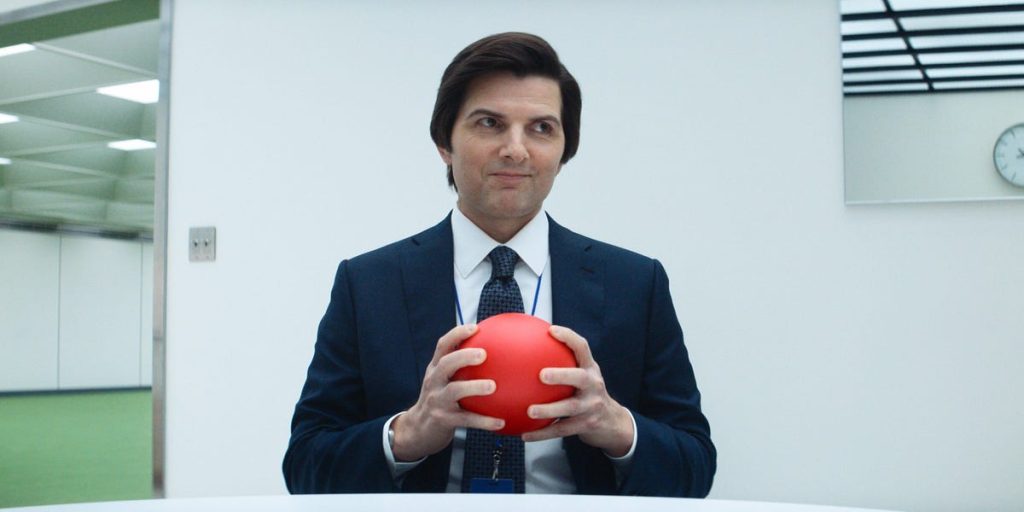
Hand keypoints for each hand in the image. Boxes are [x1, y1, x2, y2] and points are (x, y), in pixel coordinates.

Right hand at [391, 324, 504, 460]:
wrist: (418, 430)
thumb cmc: (440, 400)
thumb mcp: (444, 381)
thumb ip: (462, 368)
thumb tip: (496, 351)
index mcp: (435, 369)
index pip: (442, 346)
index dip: (457, 334)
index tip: (475, 327)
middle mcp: (434, 381)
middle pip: (445, 364)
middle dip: (463, 356)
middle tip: (484, 354)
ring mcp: (437, 401)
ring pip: (454, 391)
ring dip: (474, 387)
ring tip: (493, 386)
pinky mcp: (443, 421)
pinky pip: (466, 419)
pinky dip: (484, 421)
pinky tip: (500, 422)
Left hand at [521, 326, 634, 456]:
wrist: (612, 422)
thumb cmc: (588, 393)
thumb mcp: (583, 375)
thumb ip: (564, 363)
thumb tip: (528, 347)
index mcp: (591, 369)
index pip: (582, 348)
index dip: (568, 337)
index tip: (551, 330)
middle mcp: (593, 385)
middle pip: (580, 378)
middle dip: (561, 375)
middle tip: (541, 375)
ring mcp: (591, 406)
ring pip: (570, 408)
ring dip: (549, 409)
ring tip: (530, 411)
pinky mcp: (586, 425)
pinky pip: (561, 430)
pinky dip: (542, 433)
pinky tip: (525, 434)